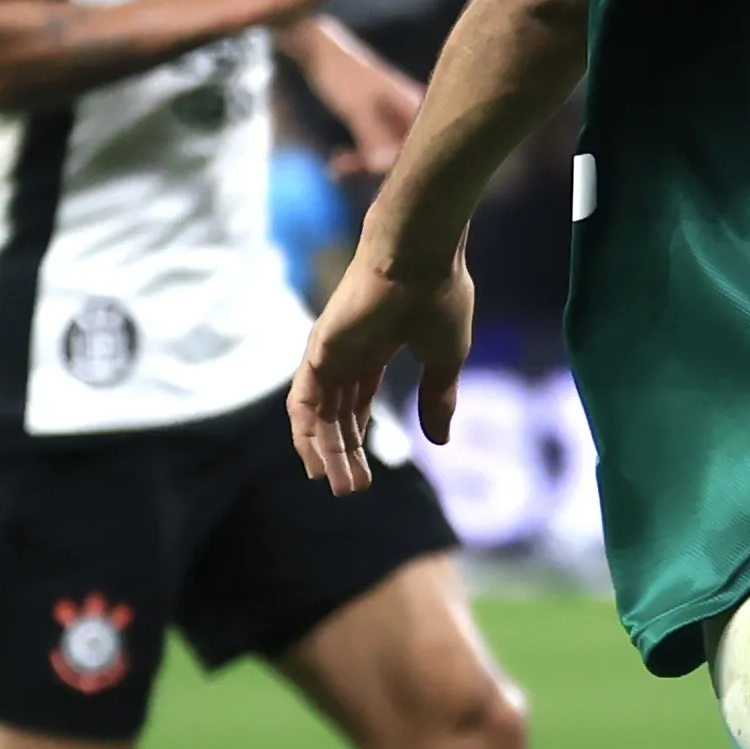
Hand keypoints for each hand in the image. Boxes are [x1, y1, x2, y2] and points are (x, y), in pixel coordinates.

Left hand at [289, 238, 473, 495]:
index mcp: (376, 349)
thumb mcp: (445, 358)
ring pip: (318, 413)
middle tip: (352, 490)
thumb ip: (437, 397)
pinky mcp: (319, 350)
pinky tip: (315, 458)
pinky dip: (306, 432)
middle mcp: (347, 352)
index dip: (359, 436)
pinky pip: (304, 400)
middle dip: (343, 453)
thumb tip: (440, 440)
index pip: (358, 401)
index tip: (367, 473)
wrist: (422, 259)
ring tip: (338, 485)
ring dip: (325, 451)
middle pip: (336, 414)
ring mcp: (330, 351)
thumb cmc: (440, 297)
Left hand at [303, 33, 424, 175]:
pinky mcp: (380, 121)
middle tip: (347, 171)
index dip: (407, 168)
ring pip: (390, 153)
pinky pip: (377, 147)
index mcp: (418, 105)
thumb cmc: (342, 74)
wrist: (318, 50)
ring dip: (364, 165)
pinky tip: (336, 166)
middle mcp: (415, 113)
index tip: (376, 174)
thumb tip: (384, 169)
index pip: (427, 148)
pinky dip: (358, 158)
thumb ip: (372, 136)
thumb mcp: (356, 107)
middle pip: (410, 154)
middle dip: (380, 169)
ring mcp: (397, 118)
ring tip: (335, 169)